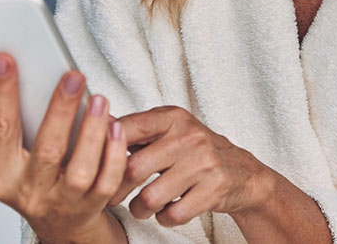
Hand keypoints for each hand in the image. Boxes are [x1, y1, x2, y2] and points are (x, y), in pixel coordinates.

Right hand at [0, 53, 127, 243]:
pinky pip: (106, 180)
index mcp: (1, 176)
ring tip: (100, 99)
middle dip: (60, 110)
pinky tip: (116, 127)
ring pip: (81, 169)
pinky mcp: (91, 206)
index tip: (5, 59)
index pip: (0, 130)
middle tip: (73, 76)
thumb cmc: (29, 180)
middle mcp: (30, 192)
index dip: (2, 93)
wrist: (59, 225)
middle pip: (46, 150)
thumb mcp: (3, 155)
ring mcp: (62, 202)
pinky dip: (113, 154)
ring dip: (93, 132)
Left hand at [109, 106, 272, 227]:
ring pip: (150, 197)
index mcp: (172, 118)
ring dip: (139, 209)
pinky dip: (163, 218)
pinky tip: (165, 211)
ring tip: (140, 207)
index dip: (105, 149)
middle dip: (118, 189)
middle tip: (113, 196)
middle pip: (134, 168)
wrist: (242, 172)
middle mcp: (188, 137)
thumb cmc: (194, 150)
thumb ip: (136, 130)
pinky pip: (172, 215)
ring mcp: (202, 164)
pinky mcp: (213, 190)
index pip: (127, 129)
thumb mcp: (170, 130)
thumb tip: (94, 125)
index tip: (98, 164)